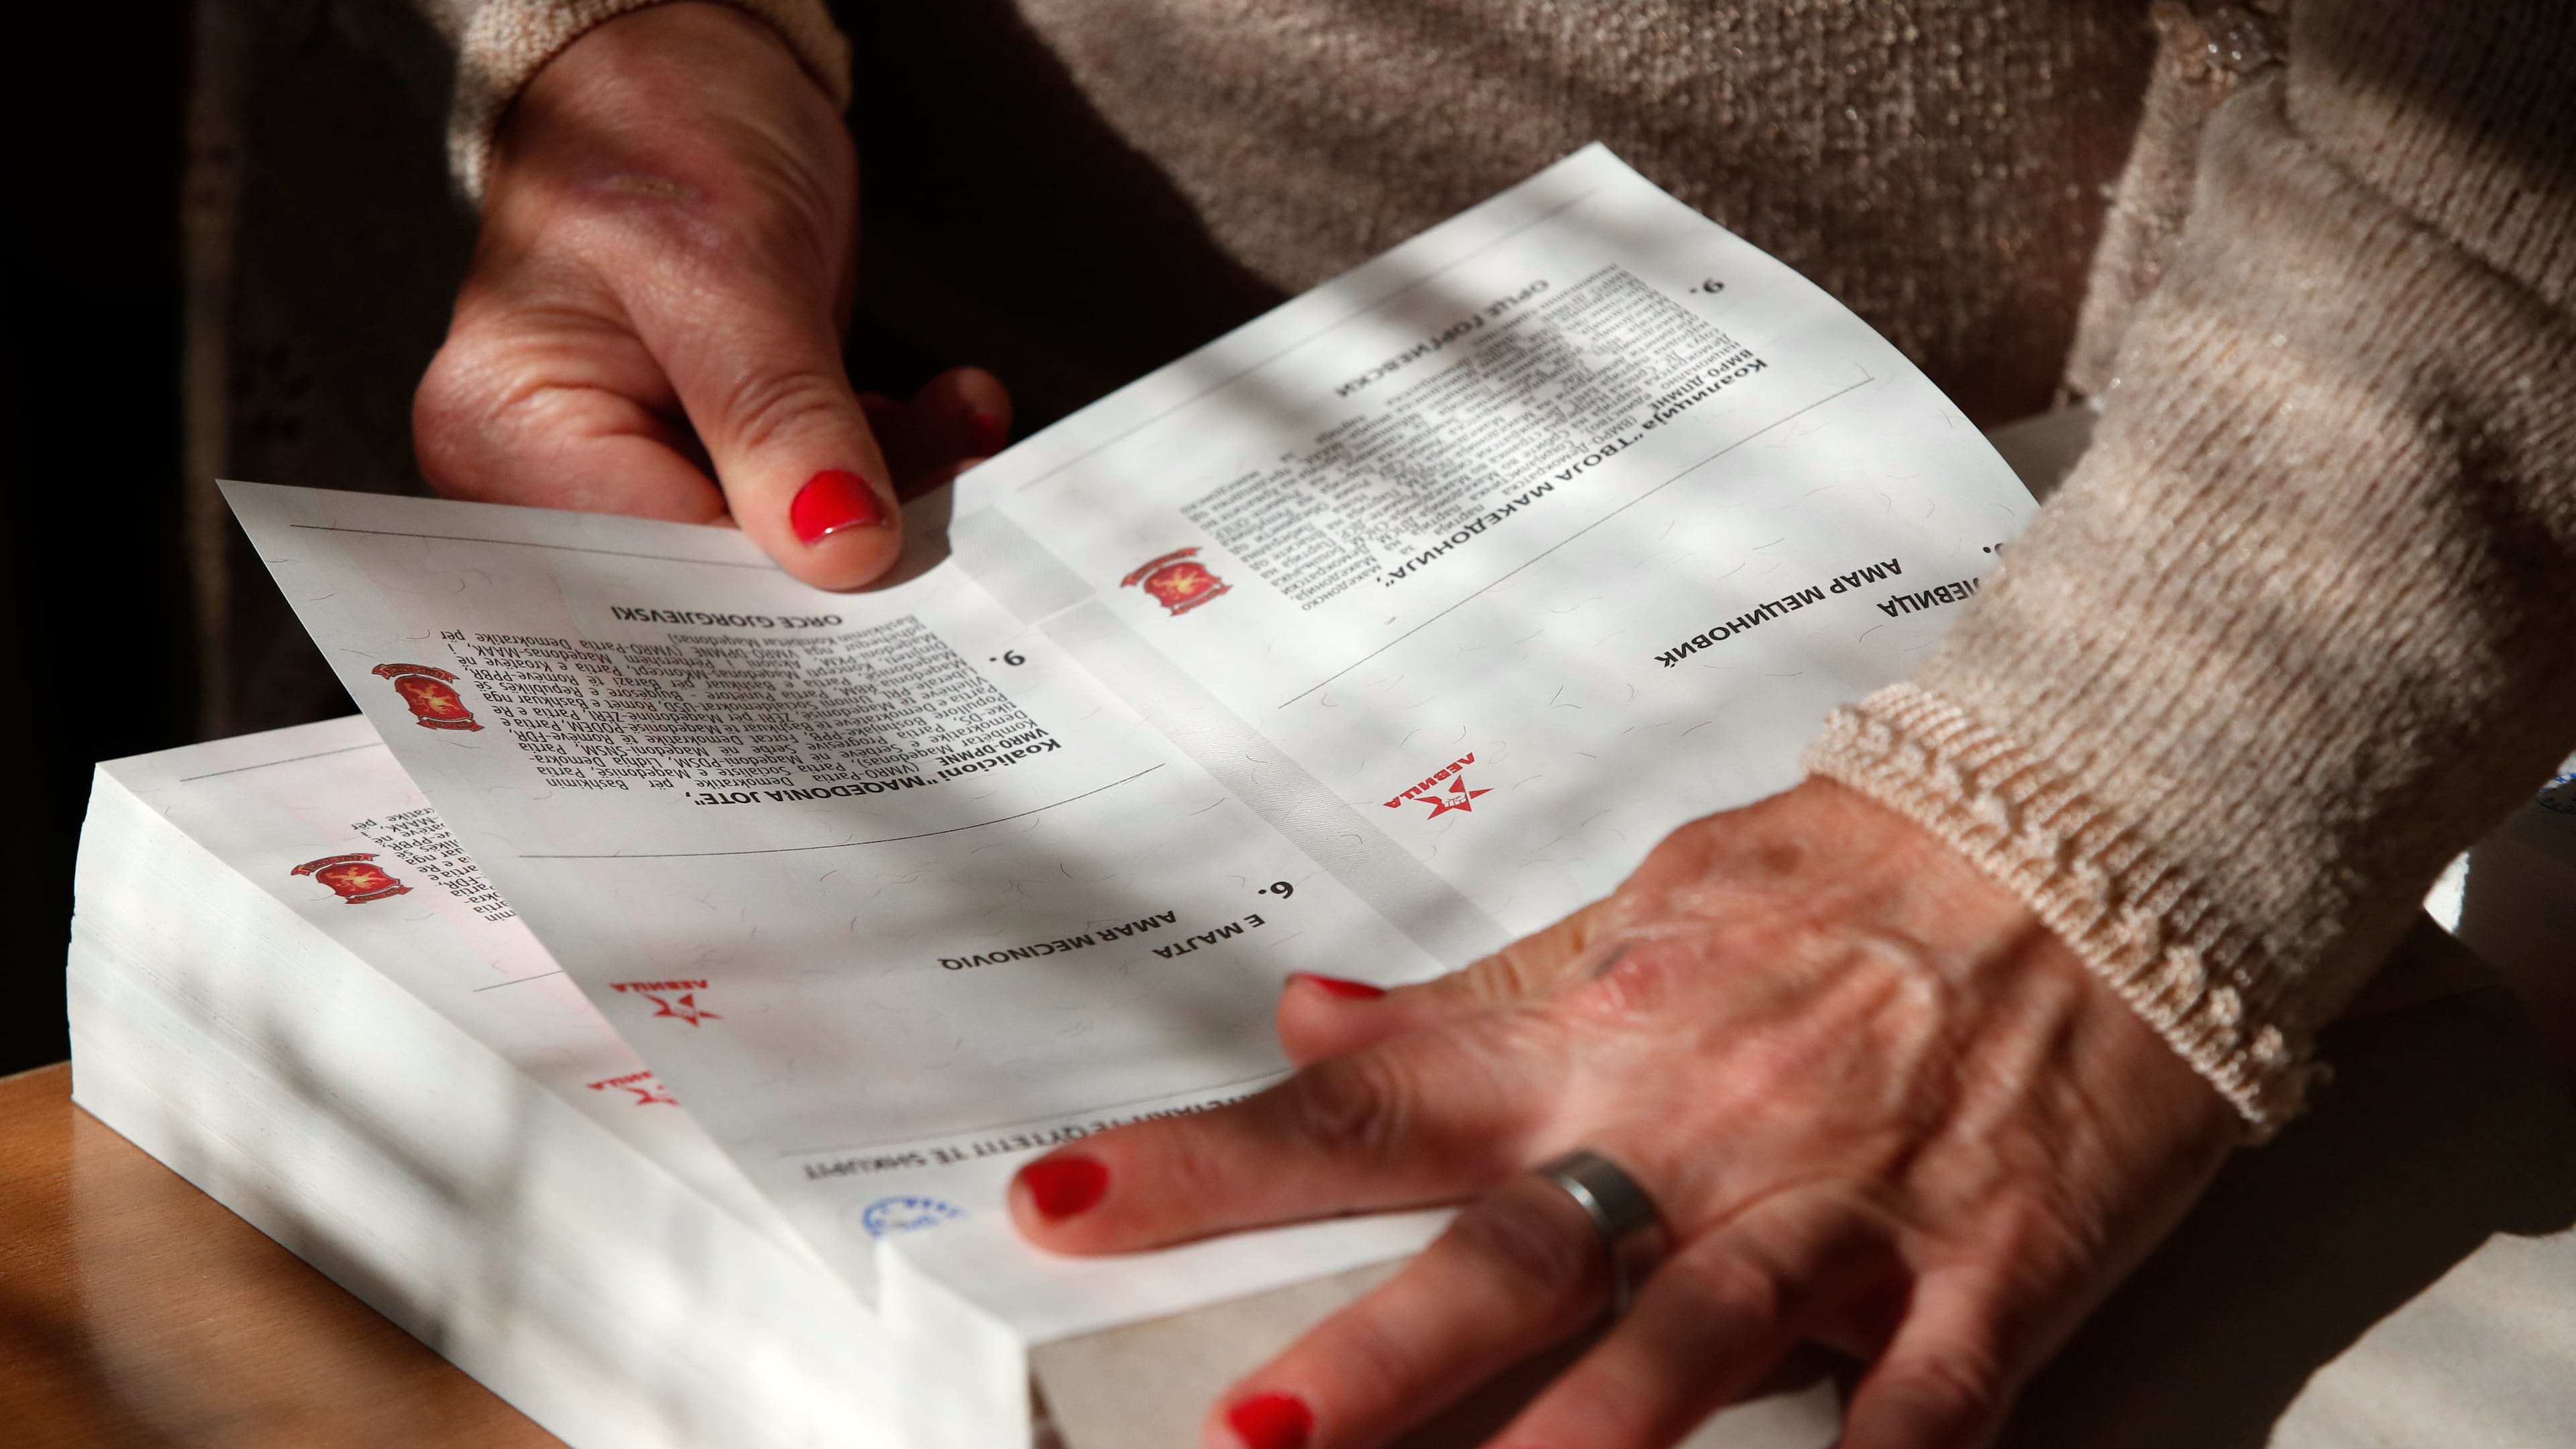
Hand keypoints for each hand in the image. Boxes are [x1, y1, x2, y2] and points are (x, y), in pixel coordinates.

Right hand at [414, 2, 1007, 588]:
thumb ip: (779, 415)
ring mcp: (652, 471)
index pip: (648, 579)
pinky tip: (950, 410)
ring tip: (959, 423)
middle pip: (718, 585)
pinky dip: (900, 461)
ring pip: (795, 548)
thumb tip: (841, 549)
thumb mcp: (725, 267)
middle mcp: (563, 478)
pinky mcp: (731, 459)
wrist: (692, 66)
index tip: (876, 585)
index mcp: (512, 439)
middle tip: (948, 522)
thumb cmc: (655, 130)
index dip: (767, 602)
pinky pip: (828, 499)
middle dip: (843, 552)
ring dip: (897, 492)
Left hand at [1008, 779, 2238, 1448]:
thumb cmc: (1846, 878)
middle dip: (1381, 1354)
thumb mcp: (1634, 913)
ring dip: (1598, 1441)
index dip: (1204, 1165)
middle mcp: (1685, 1128)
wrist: (2086, 834)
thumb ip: (1469, 1002)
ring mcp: (1833, 1208)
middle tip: (1250, 1433)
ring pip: (1697, 1339)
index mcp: (1587, 1038)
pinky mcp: (1983, 1270)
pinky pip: (1922, 1406)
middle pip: (1510, 1252)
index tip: (1055, 1206)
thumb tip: (1303, 1020)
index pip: (1365, 1111)